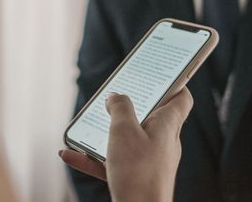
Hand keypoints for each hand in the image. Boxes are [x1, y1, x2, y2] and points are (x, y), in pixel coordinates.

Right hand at [60, 88, 192, 201]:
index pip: (181, 97)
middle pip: (151, 116)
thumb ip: (119, 107)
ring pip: (128, 139)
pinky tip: (70, 154)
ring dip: (106, 132)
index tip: (158, 74)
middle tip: (113, 96)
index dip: (173, 82)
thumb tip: (116, 96)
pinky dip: (94, 157)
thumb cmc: (138, 173)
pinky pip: (114, 162)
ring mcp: (150, 161)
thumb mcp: (123, 130)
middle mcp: (163, 142)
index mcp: (167, 124)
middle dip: (130, 106)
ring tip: (86, 125)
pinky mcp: (136, 178)